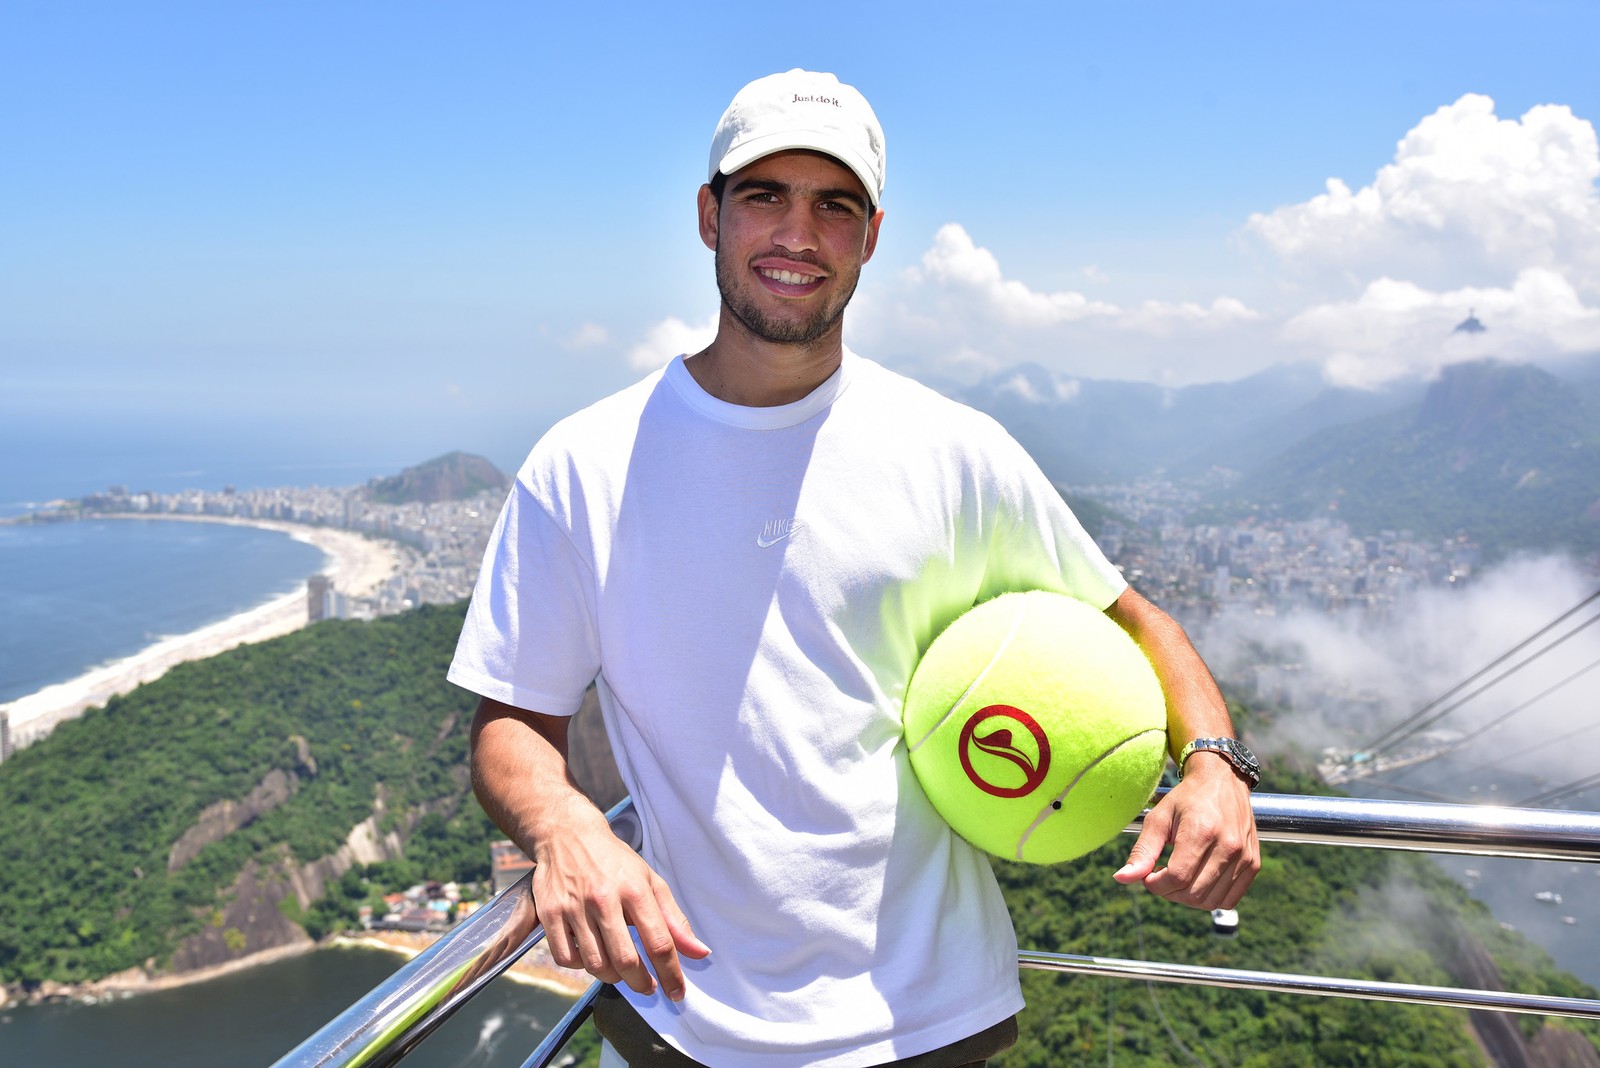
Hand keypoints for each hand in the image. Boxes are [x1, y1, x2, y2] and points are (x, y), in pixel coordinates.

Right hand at [533, 803, 710, 1000]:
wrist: (568, 835)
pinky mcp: (550, 913)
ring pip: (595, 964)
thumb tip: (699, 952)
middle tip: (646, 986)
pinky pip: (567, 958)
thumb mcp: (650, 881)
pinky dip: (580, 966)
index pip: (658, 942)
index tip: (676, 992)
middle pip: (625, 959)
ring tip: (619, 971)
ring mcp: (574, 907)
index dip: (670, 974)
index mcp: (635, 889)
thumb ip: (674, 919)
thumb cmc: (614, 861)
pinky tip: (590, 956)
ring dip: (611, 977)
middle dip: (640, 983)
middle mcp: (604, 898)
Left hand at [1112, 756, 1258, 909]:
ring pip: (1210, 902)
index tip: (1149, 875)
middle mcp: (1228, 846)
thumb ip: (1142, 850)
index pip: (1176, 878)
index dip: (1156, 885)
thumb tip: (1121, 879)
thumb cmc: (1186, 799)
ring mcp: (1244, 857)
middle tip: (1161, 876)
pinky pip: (1229, 900)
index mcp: (1201, 831)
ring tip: (1178, 877)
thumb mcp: (1159, 818)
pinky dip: (1209, 899)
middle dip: (1169, 892)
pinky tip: (1198, 880)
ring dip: (1187, 898)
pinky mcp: (1253, 864)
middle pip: (1193, 894)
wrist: (1223, 780)